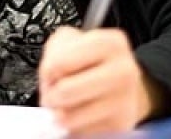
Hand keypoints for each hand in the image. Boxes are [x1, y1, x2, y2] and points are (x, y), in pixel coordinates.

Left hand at [38, 26, 162, 134]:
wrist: (122, 84)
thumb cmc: (92, 61)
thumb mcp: (71, 41)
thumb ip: (54, 53)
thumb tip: (51, 82)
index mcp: (110, 44)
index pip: (58, 63)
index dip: (47, 71)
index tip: (52, 73)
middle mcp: (122, 72)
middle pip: (65, 91)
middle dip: (51, 94)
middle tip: (55, 93)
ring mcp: (124, 101)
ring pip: (69, 117)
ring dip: (61, 113)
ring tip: (69, 103)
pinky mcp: (120, 127)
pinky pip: (80, 132)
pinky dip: (75, 126)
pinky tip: (82, 114)